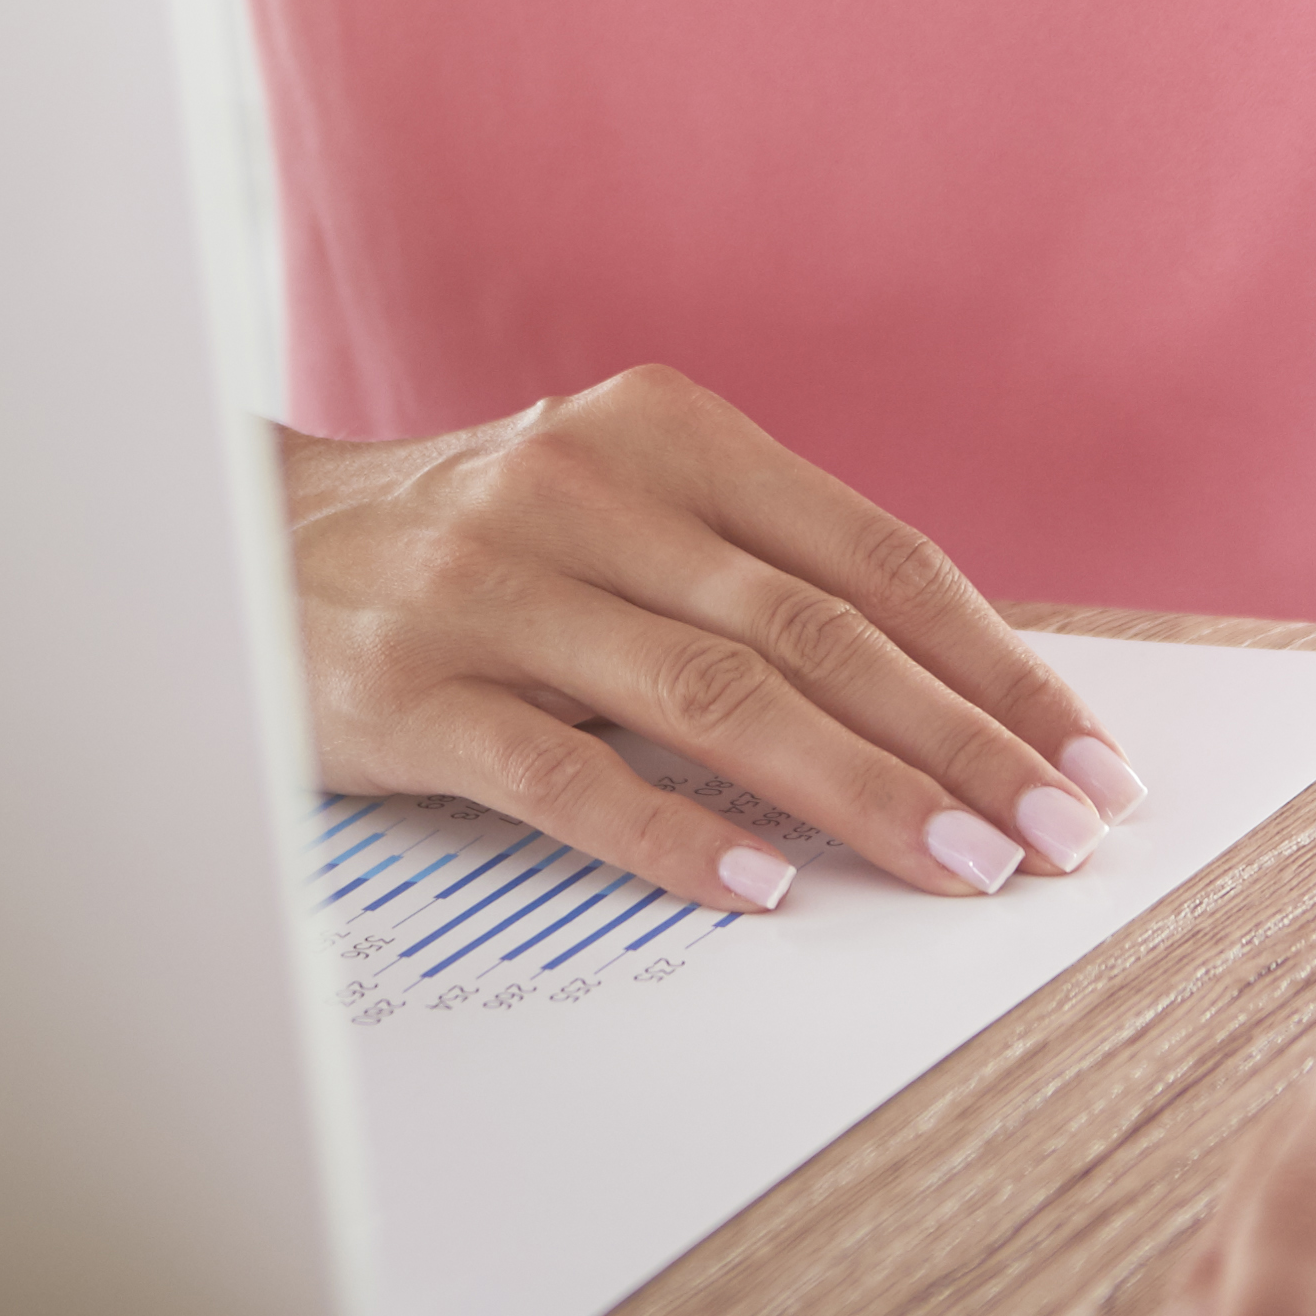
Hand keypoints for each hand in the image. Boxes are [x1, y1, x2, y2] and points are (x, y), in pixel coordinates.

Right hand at [280, 365, 1147, 916]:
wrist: (228, 539)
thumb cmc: (470, 544)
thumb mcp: (616, 508)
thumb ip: (753, 577)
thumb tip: (953, 705)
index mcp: (660, 430)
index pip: (870, 555)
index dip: (992, 662)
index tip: (1086, 756)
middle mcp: (582, 487)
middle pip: (812, 628)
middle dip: (958, 741)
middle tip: (1058, 836)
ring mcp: (490, 586)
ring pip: (710, 697)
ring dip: (856, 793)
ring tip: (960, 868)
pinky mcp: (410, 689)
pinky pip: (563, 772)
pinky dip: (672, 832)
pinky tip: (765, 885)